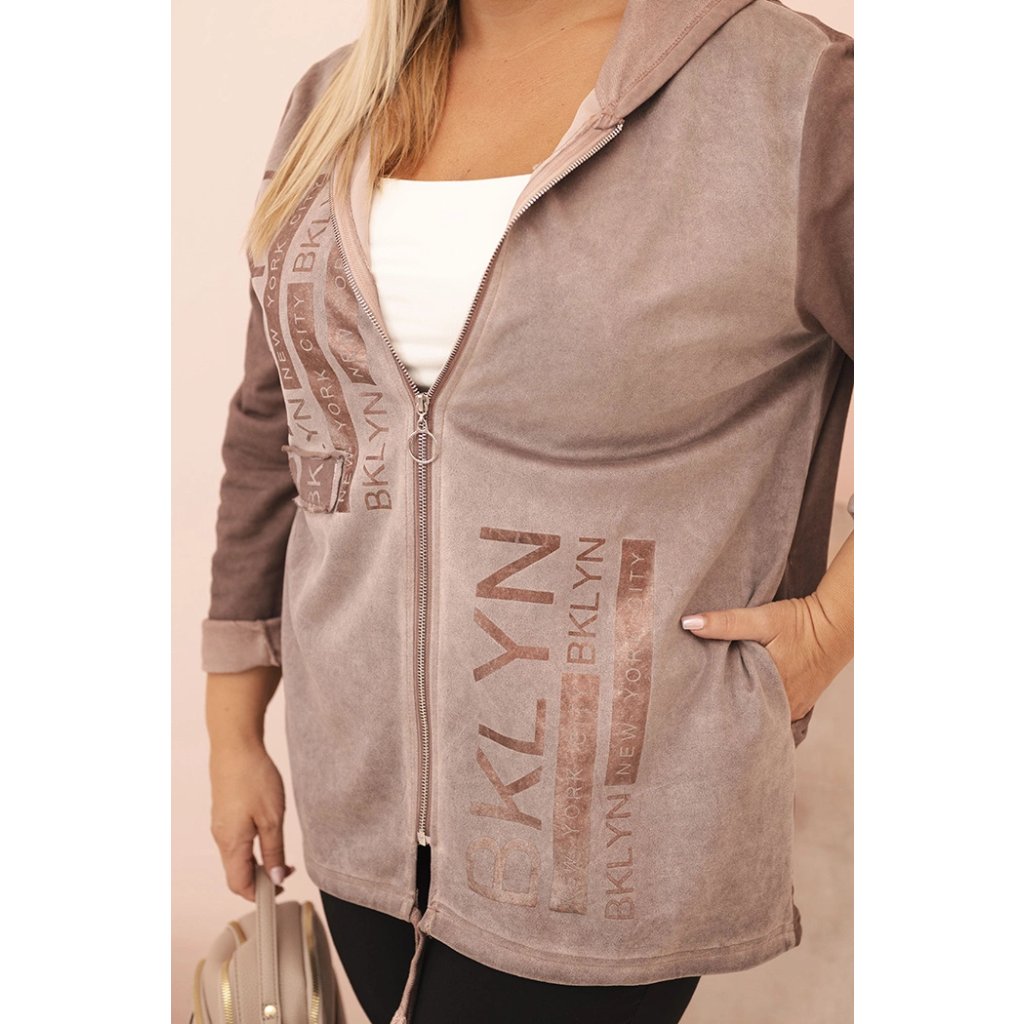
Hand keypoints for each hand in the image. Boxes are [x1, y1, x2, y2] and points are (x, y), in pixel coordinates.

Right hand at [209, 740, 295, 900]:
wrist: (235, 746)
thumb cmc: (254, 778)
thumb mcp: (272, 818)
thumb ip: (274, 851)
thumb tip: (276, 879)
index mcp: (232, 844)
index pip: (240, 885)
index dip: (259, 894)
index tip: (281, 890)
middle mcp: (221, 839)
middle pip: (237, 874)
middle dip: (261, 880)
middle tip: (287, 871)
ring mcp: (221, 826)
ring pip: (237, 858)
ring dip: (258, 863)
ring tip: (282, 854)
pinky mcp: (224, 814)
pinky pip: (236, 842)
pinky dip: (252, 848)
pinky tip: (268, 834)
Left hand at [680, 593, 852, 720]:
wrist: (839, 622)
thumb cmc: (800, 622)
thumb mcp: (761, 619)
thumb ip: (726, 623)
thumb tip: (688, 623)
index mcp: (771, 691)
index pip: (735, 711)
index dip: (714, 708)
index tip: (692, 704)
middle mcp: (785, 707)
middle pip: (748, 716)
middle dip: (727, 712)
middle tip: (700, 707)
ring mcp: (795, 706)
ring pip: (763, 714)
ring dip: (746, 708)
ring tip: (719, 703)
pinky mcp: (802, 701)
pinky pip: (777, 710)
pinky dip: (763, 705)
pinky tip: (748, 697)